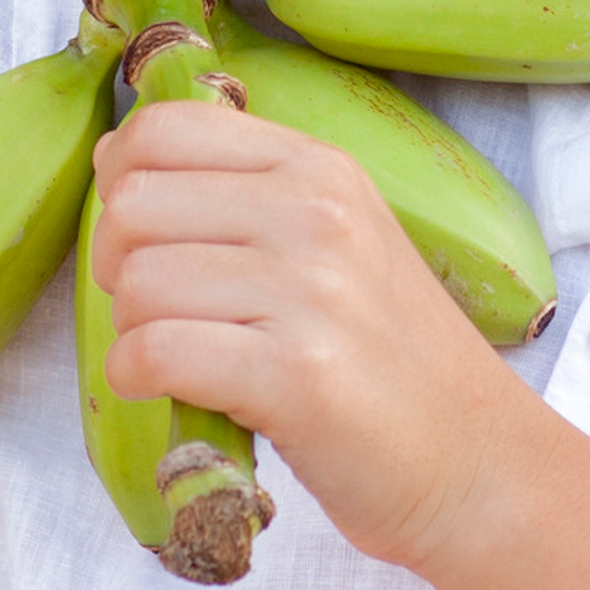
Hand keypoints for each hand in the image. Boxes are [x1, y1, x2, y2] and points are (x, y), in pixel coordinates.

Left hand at [89, 101, 525, 570]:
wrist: (475, 461)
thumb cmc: (388, 357)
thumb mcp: (338, 237)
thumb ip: (246, 193)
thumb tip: (115, 161)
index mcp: (320, 168)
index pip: (165, 127)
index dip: (122, 180)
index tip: (144, 235)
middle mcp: (317, 213)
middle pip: (132, 205)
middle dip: (114, 264)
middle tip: (157, 308)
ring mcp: (311, 291)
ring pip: (137, 283)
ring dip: (131, 331)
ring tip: (182, 356)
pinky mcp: (297, 376)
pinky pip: (155, 352)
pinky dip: (136, 377)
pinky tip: (166, 390)